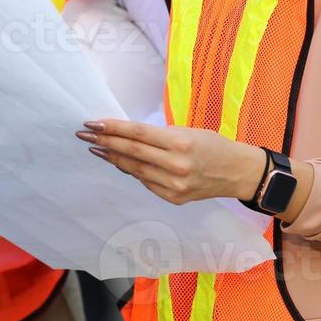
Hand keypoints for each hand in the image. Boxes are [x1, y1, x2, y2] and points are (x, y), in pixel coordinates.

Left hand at [77, 119, 266, 206]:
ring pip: (135, 170)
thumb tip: (124, 136)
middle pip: (131, 153)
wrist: (237, 172)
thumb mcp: (187, 131)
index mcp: (180, 143)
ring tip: (96, 148)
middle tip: (84, 134)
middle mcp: (176, 165)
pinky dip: (132, 171)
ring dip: (112, 158)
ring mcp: (174, 185)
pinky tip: (119, 162)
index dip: (112, 128)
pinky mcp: (174, 198)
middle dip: (104, 142)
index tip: (92, 123)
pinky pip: (146, 182)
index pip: (137, 134)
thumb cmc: (211, 144)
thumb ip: (158, 136)